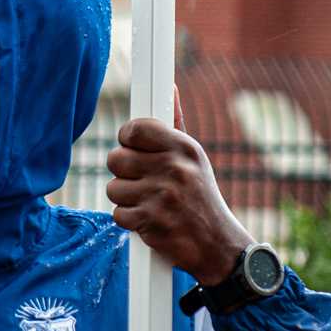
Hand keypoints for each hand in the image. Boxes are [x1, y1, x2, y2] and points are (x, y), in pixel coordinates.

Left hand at [107, 117, 255, 286]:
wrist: (217, 245)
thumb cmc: (201, 197)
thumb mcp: (195, 158)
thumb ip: (175, 124)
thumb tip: (169, 86)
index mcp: (184, 148)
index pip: (135, 129)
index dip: (127, 138)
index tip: (132, 147)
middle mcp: (174, 169)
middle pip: (116, 158)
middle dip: (123, 172)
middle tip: (141, 180)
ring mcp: (161, 196)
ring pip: (113, 187)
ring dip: (125, 198)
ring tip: (147, 202)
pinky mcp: (150, 222)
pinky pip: (118, 213)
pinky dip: (129, 220)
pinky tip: (148, 220)